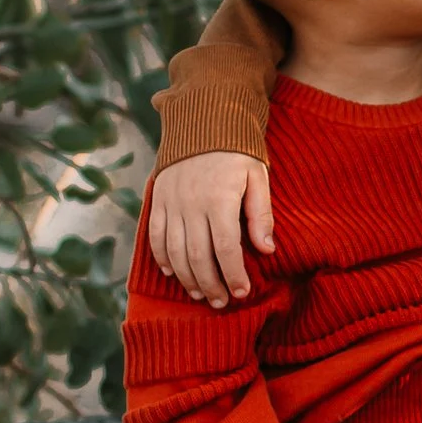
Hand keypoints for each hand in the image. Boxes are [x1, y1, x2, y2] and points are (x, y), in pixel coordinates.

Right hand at [149, 155, 273, 307]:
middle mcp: (191, 204)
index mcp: (219, 199)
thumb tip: (266, 250)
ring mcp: (170, 203)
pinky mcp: (157, 199)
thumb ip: (261, 214)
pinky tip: (172, 273)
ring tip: (201, 294)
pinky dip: (161, 258)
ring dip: (187, 277)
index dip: (233, 274)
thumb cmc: (237, 151)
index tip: (242, 292)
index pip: (225, 248)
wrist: (202, 120)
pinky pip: (154, 236)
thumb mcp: (258, 176)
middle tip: (221, 302)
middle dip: (211, 284)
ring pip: (174, 251)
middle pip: (198, 256)